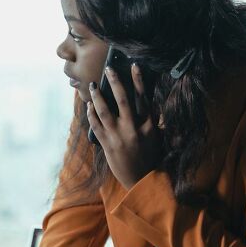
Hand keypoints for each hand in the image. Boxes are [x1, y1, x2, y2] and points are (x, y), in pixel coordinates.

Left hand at [87, 62, 162, 190]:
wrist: (141, 180)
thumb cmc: (150, 157)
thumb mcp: (156, 137)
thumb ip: (155, 120)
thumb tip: (151, 102)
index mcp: (148, 125)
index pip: (143, 98)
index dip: (138, 80)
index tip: (134, 66)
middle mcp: (133, 129)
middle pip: (123, 100)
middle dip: (115, 82)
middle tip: (109, 69)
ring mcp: (119, 137)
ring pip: (105, 111)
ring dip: (97, 96)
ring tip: (93, 85)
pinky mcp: (107, 145)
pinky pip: (96, 125)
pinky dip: (91, 114)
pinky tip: (88, 105)